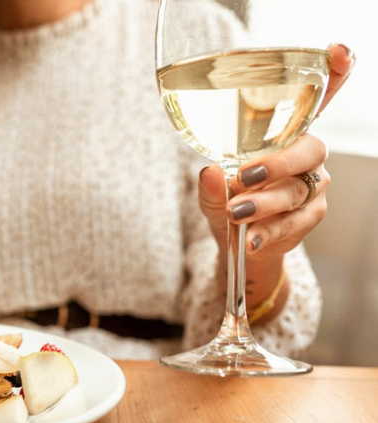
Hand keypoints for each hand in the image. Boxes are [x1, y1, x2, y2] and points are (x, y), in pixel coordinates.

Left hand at [196, 43, 353, 313]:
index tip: (337, 52)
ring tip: (236, 213)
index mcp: (284, 135)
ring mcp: (311, 186)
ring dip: (265, 202)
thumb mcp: (211, 191)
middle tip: (245, 177)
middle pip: (310, 150)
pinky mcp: (310, 216)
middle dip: (278, 163)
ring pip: (298, 189)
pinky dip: (270, 229)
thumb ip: (210, 183)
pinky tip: (251, 237)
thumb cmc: (229, 202)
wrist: (241, 244)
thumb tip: (210, 172)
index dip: (333, 74)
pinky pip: (296, 221)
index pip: (315, 101)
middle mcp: (305, 156)